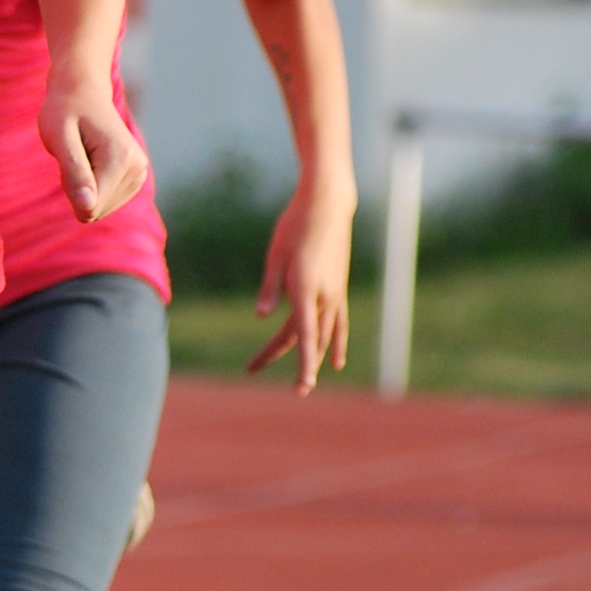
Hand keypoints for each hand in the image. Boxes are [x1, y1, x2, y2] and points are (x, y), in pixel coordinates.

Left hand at [37, 71, 149, 224]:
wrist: (83, 92)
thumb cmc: (65, 112)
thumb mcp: (60, 139)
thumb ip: (75, 173)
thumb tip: (87, 209)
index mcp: (121, 160)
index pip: (89, 207)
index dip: (69, 188)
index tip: (68, 157)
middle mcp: (138, 169)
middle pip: (94, 209)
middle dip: (76, 188)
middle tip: (73, 154)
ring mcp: (140, 174)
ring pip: (98, 208)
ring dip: (82, 187)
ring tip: (82, 154)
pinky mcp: (136, 178)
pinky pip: (104, 202)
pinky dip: (91, 186)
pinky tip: (90, 160)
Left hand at [249, 190, 352, 392]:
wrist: (328, 204)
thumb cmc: (295, 225)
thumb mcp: (276, 254)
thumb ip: (269, 288)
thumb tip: (261, 316)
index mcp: (304, 288)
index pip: (303, 336)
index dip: (303, 364)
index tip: (303, 387)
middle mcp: (323, 296)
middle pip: (304, 338)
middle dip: (285, 360)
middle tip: (252, 369)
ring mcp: (334, 293)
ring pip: (323, 335)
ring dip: (310, 358)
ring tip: (302, 382)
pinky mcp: (338, 287)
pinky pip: (338, 324)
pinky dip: (336, 344)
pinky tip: (335, 362)